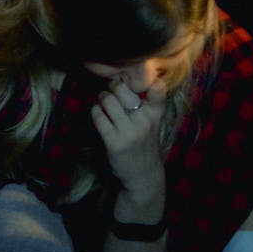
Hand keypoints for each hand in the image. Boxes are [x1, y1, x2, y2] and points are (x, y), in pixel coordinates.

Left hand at [90, 79, 168, 200]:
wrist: (143, 174)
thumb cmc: (144, 142)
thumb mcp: (152, 122)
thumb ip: (145, 102)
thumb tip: (122, 77)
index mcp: (156, 114)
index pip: (157, 89)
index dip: (141, 78)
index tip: (131, 79)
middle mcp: (145, 121)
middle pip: (122, 88)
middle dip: (112, 86)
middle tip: (111, 92)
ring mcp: (130, 132)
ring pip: (107, 100)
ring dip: (101, 99)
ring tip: (104, 104)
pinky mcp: (114, 142)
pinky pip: (98, 116)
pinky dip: (95, 112)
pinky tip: (99, 116)